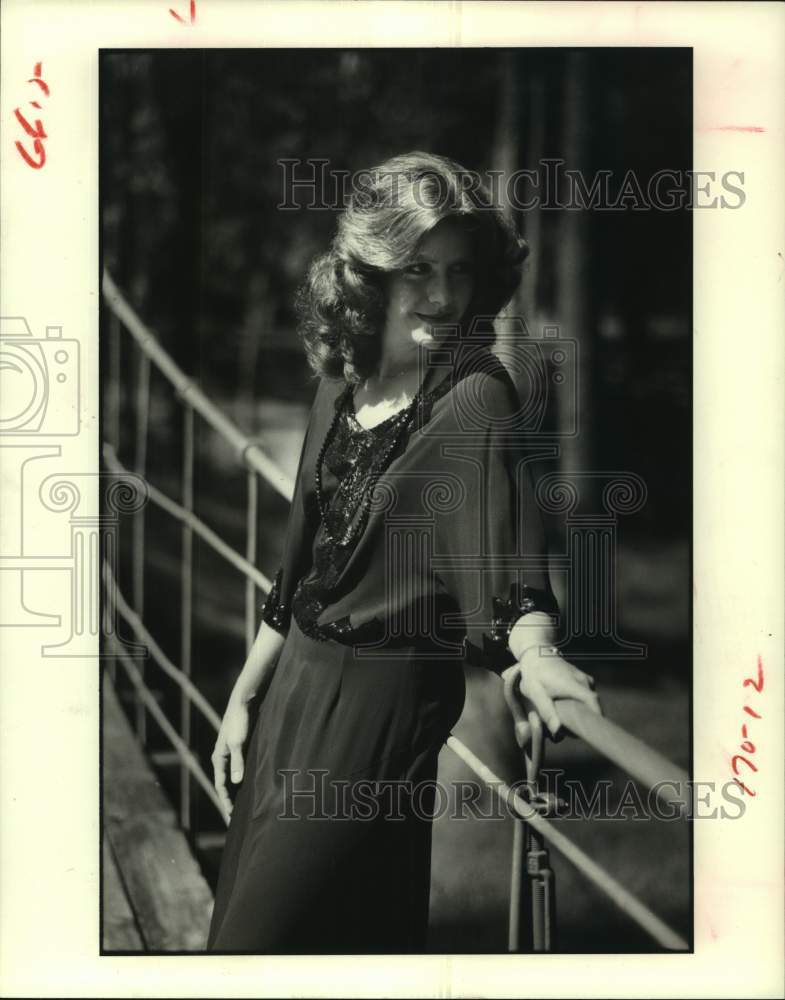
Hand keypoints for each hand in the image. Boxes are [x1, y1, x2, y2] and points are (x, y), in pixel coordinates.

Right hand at [211, 693, 251, 819]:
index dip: (225, 802)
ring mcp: (230, 753)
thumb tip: (236, 783)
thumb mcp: (238, 742)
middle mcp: (222, 757)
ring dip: (236, 791)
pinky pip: (239, 769)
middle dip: (228, 800)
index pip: (220, 786)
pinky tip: (251, 785)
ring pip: (232, 777)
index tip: (230, 816)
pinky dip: (242, 780)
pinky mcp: (239, 748)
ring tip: (243, 805)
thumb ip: (238, 762)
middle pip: (224, 784)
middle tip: (234, 817)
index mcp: (219, 758)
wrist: (243, 702)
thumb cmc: (239, 721)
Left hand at [502, 646, 601, 743]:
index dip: (597, 718)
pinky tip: (567, 708)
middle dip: (586, 720)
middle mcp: (584, 681)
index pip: (594, 702)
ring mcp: (585, 679)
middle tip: (571, 731)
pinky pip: (587, 696)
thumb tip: (558, 731)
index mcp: (574, 684)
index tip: (592, 732)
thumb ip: (547, 712)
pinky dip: (580, 705)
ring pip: (590, 702)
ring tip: (565, 718)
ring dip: (582, 712)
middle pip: (593, 706)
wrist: (536, 655)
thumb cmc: (535, 674)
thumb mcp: (535, 693)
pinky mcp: (583, 680)